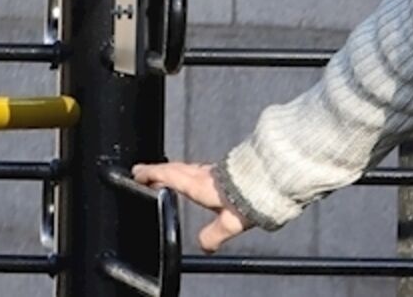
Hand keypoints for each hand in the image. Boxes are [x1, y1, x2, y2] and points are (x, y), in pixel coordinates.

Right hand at [132, 162, 251, 252]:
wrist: (275, 177)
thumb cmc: (253, 197)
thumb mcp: (228, 223)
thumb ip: (213, 235)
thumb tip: (204, 246)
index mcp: (200, 185)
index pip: (169, 175)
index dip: (151, 173)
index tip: (137, 172)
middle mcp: (207, 173)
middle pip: (177, 168)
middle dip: (160, 170)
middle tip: (146, 172)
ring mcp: (220, 168)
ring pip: (192, 166)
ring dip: (178, 170)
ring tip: (171, 175)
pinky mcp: (232, 166)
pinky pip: (206, 167)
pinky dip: (196, 170)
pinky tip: (204, 177)